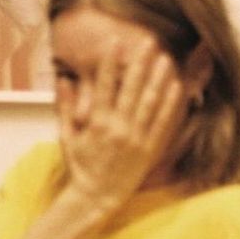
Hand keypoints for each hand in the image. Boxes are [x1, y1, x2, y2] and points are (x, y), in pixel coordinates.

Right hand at [58, 38, 187, 214]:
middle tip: (147, 41)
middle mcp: (118, 128)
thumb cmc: (81, 167)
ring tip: (165, 58)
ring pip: (149, 103)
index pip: (104, 86)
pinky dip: (170, 104)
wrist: (96, 197)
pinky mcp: (149, 150)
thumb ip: (65, 107)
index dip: (110, 63)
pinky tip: (176, 87)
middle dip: (139, 63)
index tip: (115, 42)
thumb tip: (63, 79)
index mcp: (97, 123)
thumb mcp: (67, 137)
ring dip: (158, 78)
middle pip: (130, 89)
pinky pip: (162, 123)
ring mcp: (135, 139)